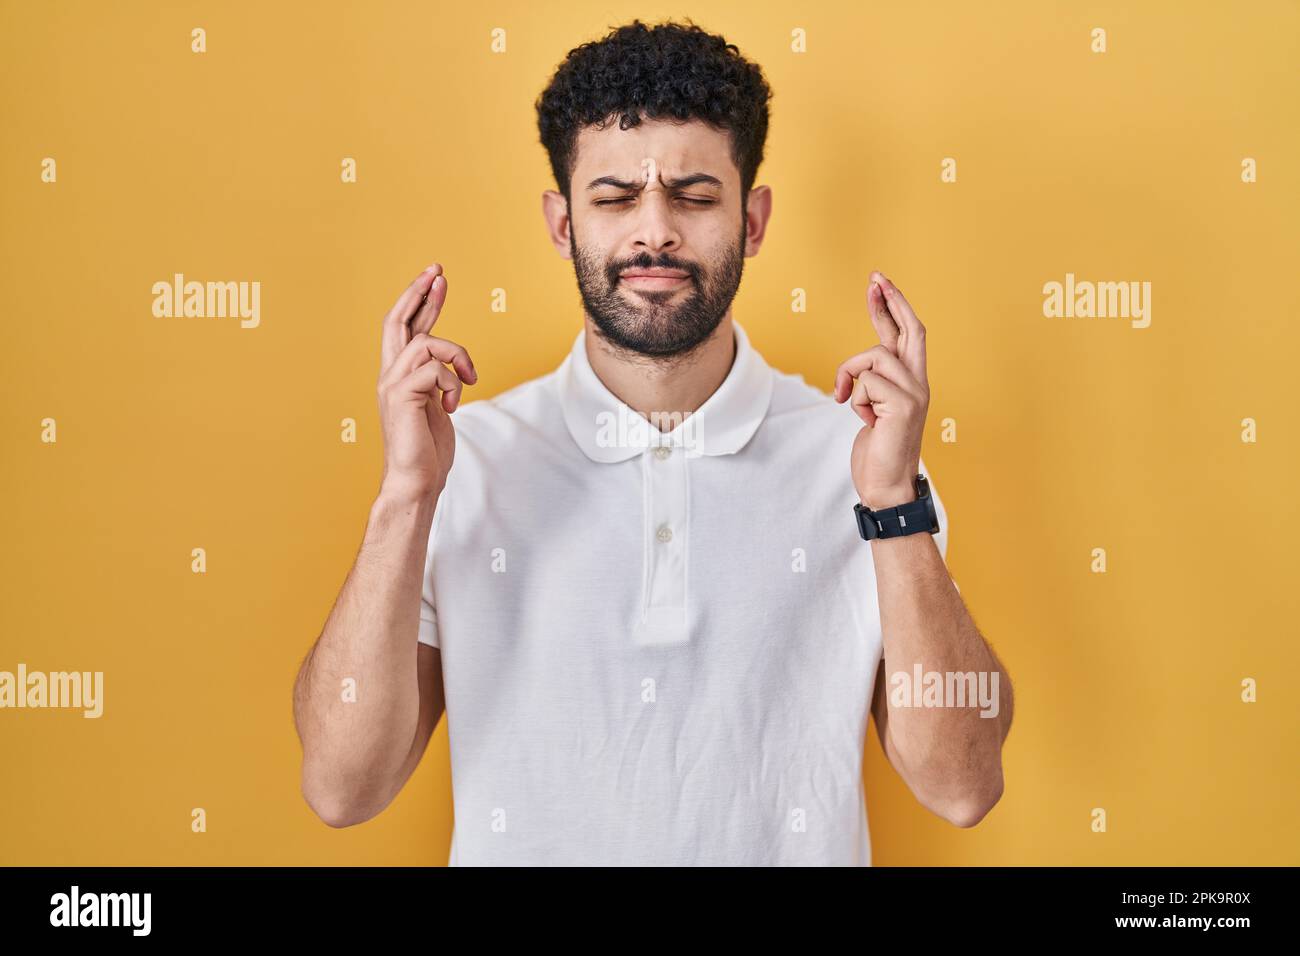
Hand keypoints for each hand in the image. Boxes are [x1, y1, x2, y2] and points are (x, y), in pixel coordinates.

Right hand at [376, 263, 476, 501]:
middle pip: (398, 322)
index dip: (420, 301)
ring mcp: (392, 385)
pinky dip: (454, 383)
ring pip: (427, 344)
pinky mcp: (402, 396)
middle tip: (439, 272)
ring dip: (457, 357)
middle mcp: (390, 375)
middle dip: (420, 294)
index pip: (405, 328)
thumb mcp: (437, 405)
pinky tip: (454, 405)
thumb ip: (437, 381)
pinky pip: (435, 370)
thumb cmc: (428, 450)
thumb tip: (451, 364)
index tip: (436, 278)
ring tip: (468, 380)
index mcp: (399, 376)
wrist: (416, 481)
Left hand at [832, 271, 929, 509]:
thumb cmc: (877, 451)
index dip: (892, 307)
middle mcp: (919, 383)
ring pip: (872, 357)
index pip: (906, 335)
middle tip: (875, 278)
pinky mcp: (904, 405)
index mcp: (913, 382)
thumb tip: (859, 368)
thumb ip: (872, 384)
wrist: (886, 486)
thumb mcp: (872, 408)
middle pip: (908, 330)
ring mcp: (915, 393)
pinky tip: (864, 419)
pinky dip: (854, 398)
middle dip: (889, 302)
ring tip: (848, 401)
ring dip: (850, 375)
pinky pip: (866, 382)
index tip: (879, 283)